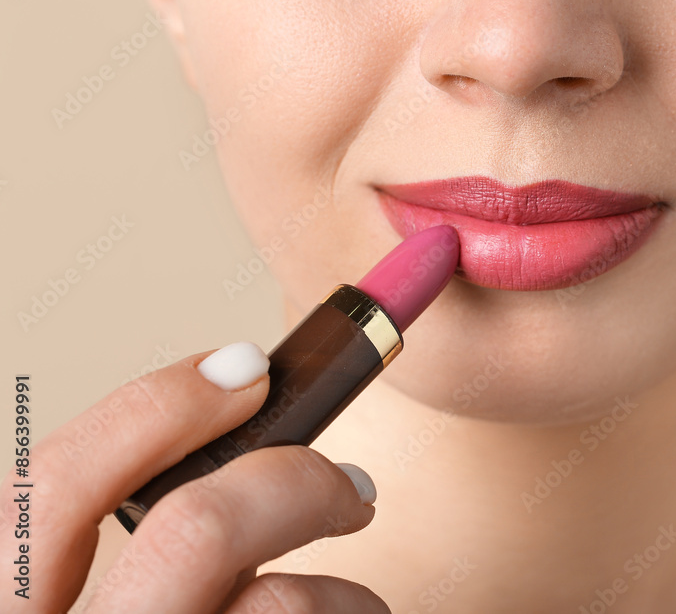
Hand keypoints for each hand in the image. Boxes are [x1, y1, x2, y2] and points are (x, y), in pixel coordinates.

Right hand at [1, 342, 388, 612]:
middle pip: (193, 532)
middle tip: (350, 490)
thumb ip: (140, 565)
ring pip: (278, 604)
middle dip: (291, 484)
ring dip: (337, 597)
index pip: (43, 496)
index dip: (147, 411)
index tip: (242, 368)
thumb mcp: (122, 610)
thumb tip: (229, 449)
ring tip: (350, 613)